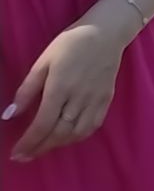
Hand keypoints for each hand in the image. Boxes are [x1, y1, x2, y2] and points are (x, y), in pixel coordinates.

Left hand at [7, 4, 142, 161]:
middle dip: (40, 148)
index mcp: (60, 87)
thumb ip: (27, 90)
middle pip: (59, 132)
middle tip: (25, 156)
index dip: (28, 142)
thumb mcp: (43, 62)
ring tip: (43, 148)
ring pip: (77, 133)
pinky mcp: (107, 100)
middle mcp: (79, 98)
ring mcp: (95, 101)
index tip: (16, 153)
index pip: (42, 123)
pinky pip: (93, 126)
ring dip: (58, 145)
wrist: (106, 33)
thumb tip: (10, 114)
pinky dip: (78, 137)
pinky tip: (67, 138)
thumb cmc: (70, 44)